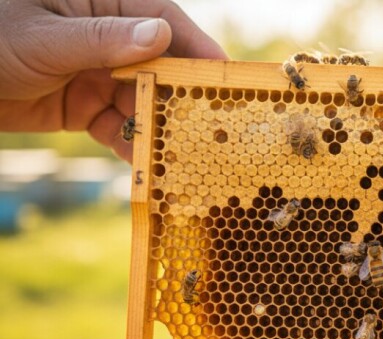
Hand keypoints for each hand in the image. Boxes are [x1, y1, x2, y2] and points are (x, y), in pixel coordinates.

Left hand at [0, 0, 226, 161]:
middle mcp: (107, 37)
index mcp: (104, 2)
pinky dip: (133, 147)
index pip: (165, 21)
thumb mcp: (43, 38)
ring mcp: (97, 72)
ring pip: (145, 102)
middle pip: (163, 67)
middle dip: (185, 99)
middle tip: (213, 130)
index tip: (227, 81)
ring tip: (185, 158)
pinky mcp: (84, 105)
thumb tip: (161, 35)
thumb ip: (102, 39)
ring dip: (162, 130)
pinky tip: (149, 167)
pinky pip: (119, 127)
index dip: (200, 51)